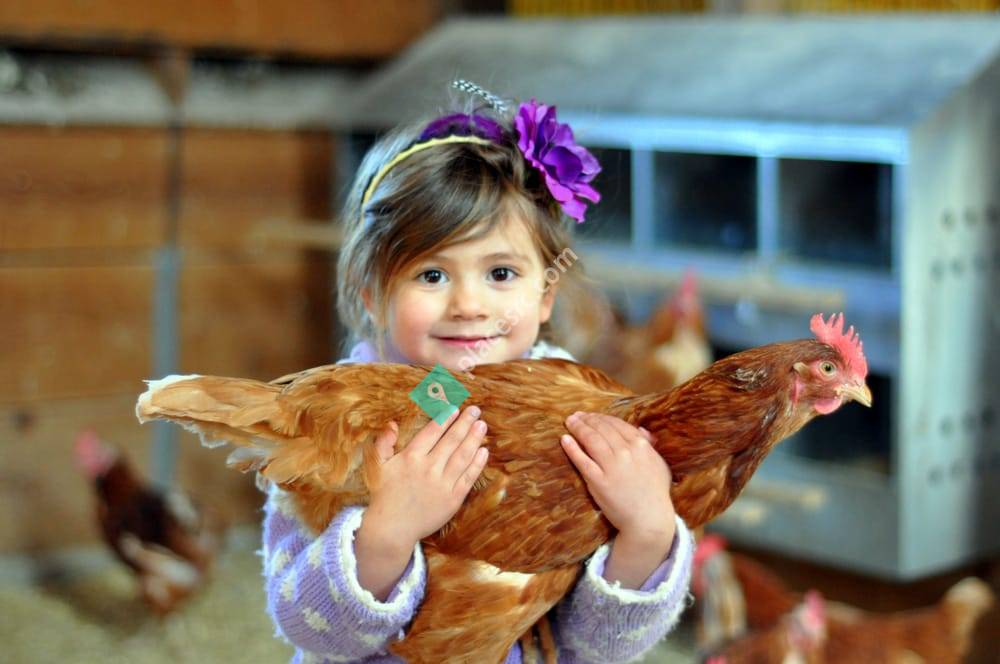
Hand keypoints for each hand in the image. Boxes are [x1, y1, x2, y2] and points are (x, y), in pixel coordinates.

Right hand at [363, 405, 488, 549]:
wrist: (392, 529)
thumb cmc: (385, 495)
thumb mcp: (379, 466)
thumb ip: (384, 443)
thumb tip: (392, 423)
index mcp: (411, 458)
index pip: (432, 431)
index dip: (445, 418)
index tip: (454, 407)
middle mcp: (428, 468)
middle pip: (451, 440)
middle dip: (464, 423)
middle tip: (475, 410)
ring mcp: (442, 484)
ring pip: (462, 456)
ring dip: (474, 438)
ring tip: (482, 425)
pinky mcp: (453, 499)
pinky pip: (468, 477)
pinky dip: (477, 463)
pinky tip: (483, 451)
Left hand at [560, 412, 674, 545]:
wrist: (648, 520)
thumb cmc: (655, 493)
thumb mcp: (659, 465)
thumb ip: (650, 446)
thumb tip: (642, 430)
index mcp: (641, 446)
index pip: (616, 424)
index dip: (601, 417)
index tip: (591, 415)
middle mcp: (626, 452)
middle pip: (601, 428)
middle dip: (587, 419)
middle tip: (575, 416)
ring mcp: (611, 466)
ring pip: (591, 439)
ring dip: (578, 428)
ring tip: (569, 422)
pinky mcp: (598, 481)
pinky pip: (582, 460)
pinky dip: (572, 448)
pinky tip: (565, 439)